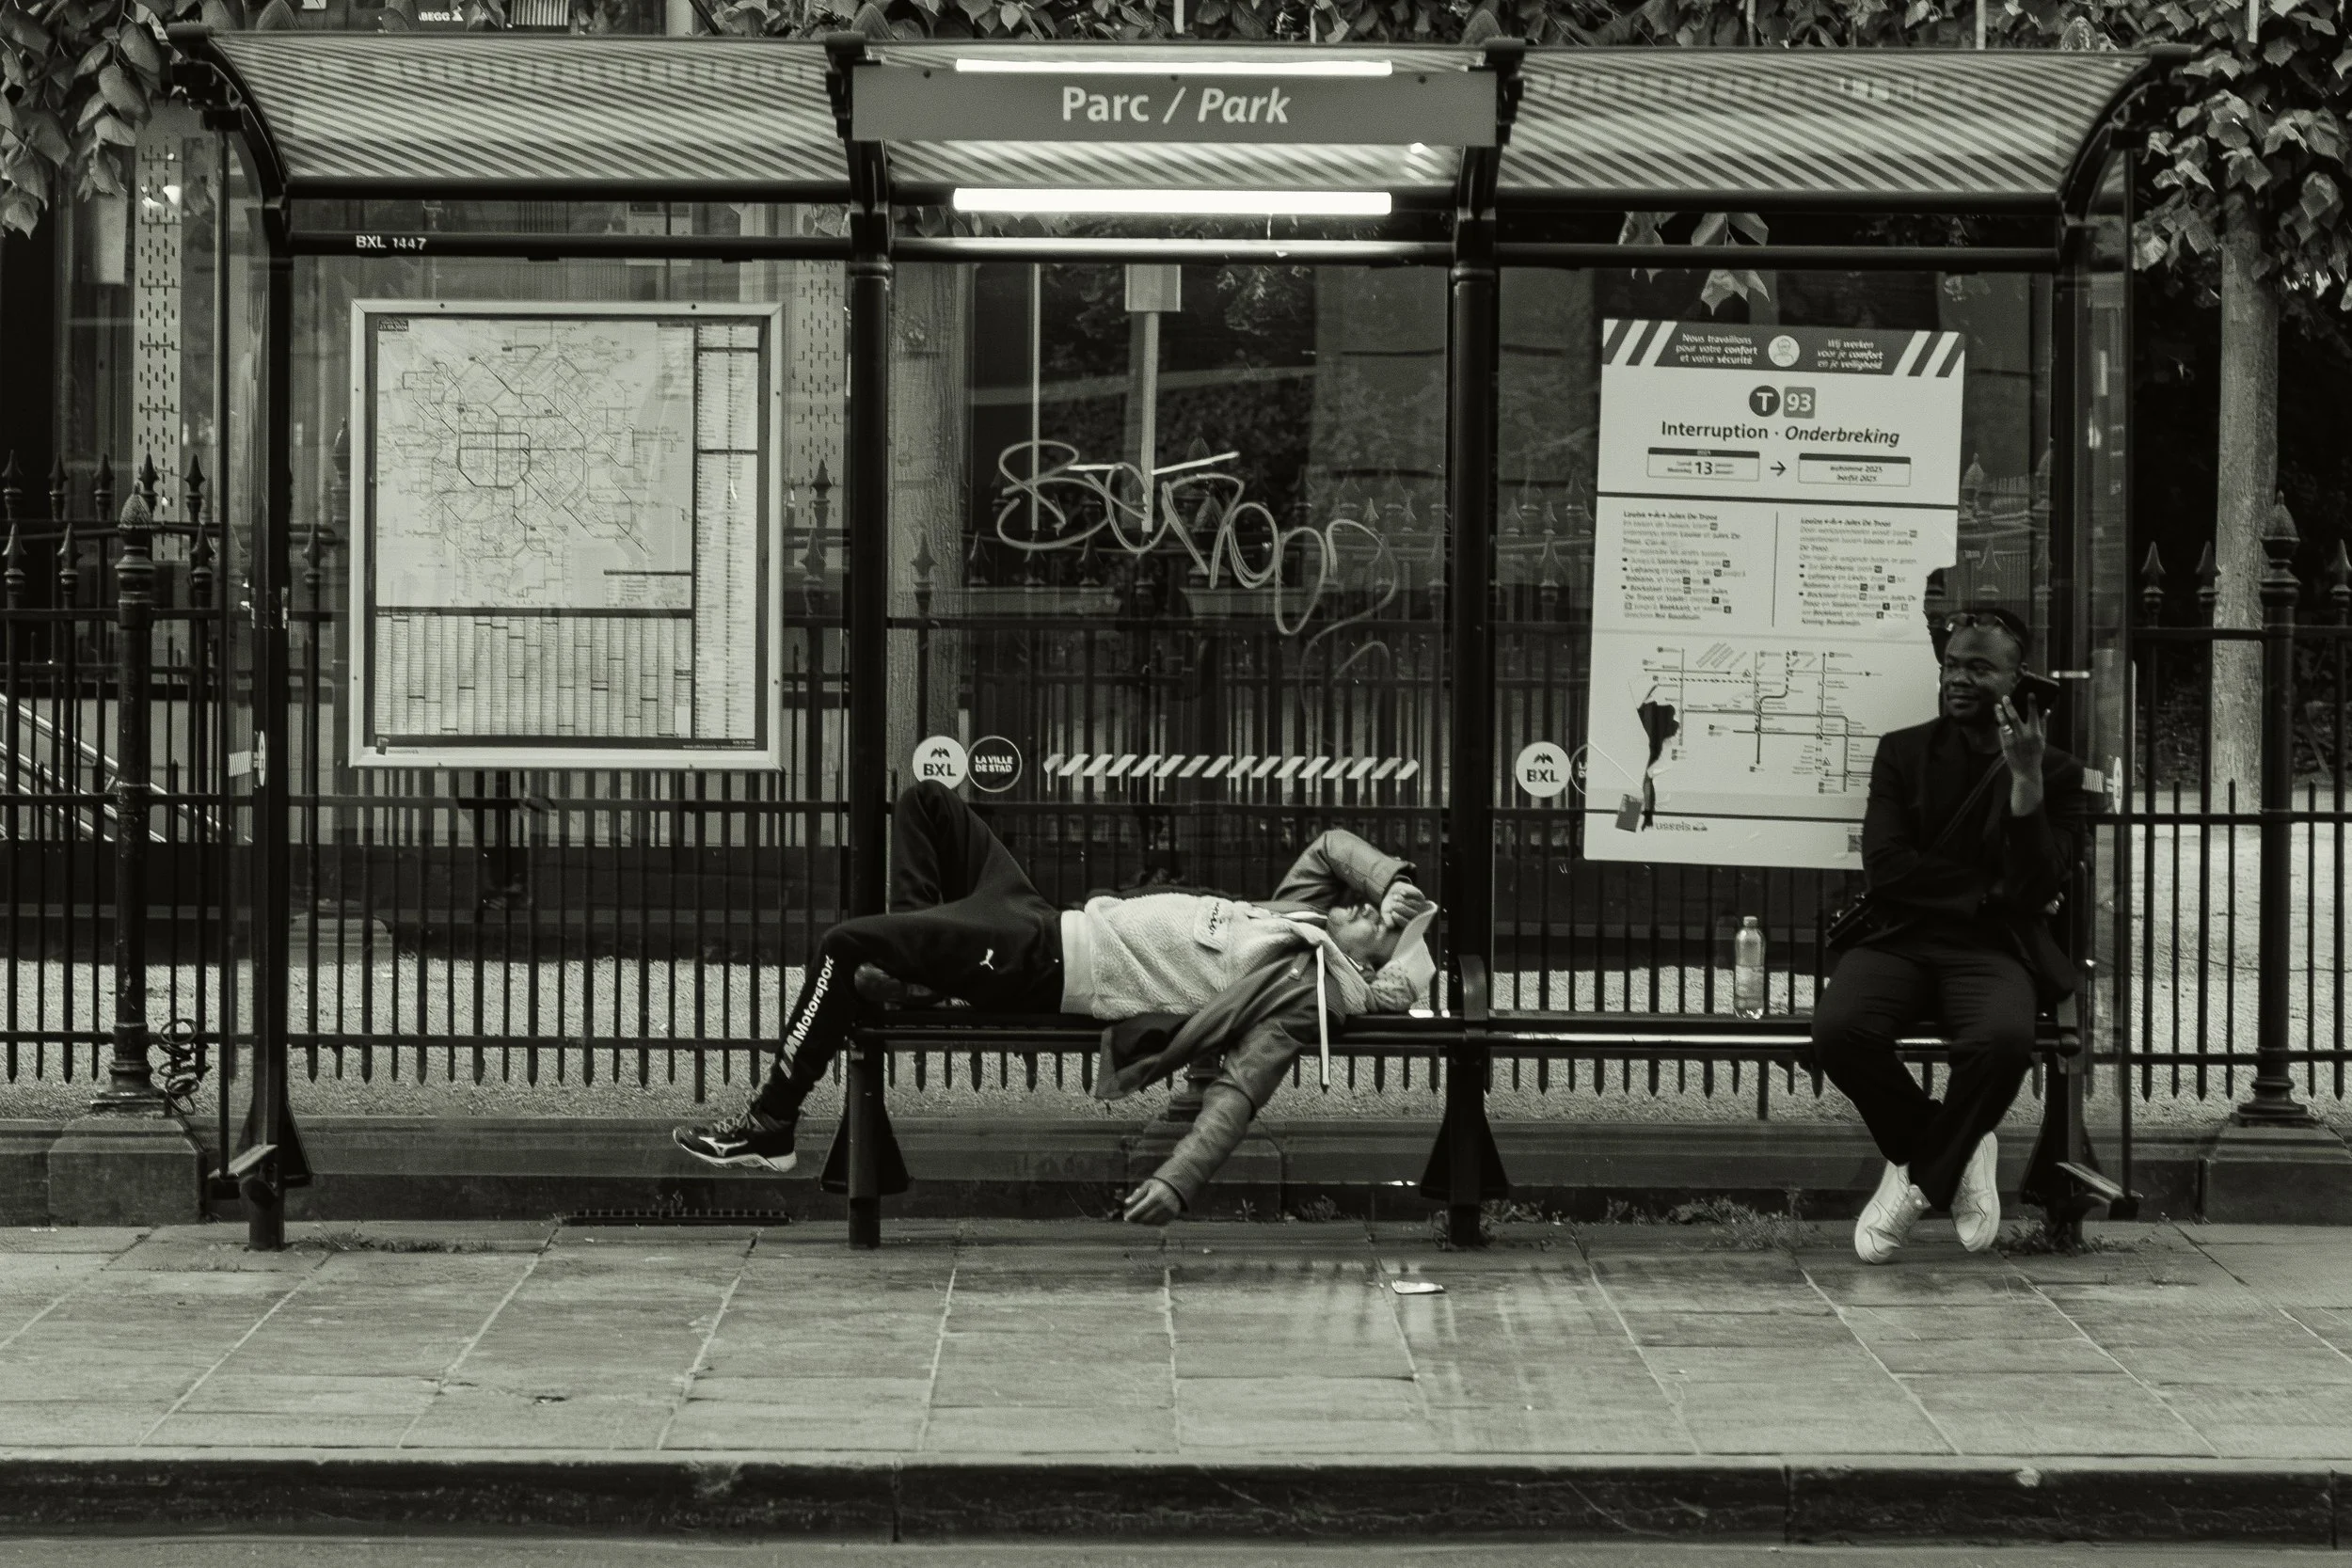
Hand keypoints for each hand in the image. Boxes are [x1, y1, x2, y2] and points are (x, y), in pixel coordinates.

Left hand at [1121, 1177, 1183, 1225]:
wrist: (1175, 1186)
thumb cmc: (1158, 1185)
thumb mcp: (1147, 1185)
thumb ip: (1137, 1194)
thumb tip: (1126, 1203)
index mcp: (1156, 1195)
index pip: (1142, 1208)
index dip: (1133, 1214)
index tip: (1125, 1218)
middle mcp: (1164, 1204)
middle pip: (1147, 1217)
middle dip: (1137, 1220)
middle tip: (1130, 1219)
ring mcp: (1169, 1211)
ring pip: (1152, 1222)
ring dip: (1143, 1222)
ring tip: (1137, 1219)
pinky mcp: (1173, 1215)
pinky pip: (1159, 1223)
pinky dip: (1152, 1223)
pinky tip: (1147, 1219)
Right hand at [1379, 879, 1433, 930]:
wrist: (1393, 894)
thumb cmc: (1389, 906)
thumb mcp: (1386, 913)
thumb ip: (1387, 919)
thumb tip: (1390, 925)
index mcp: (1408, 922)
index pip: (1407, 923)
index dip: (1400, 919)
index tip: (1393, 914)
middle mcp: (1416, 916)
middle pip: (1413, 914)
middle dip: (1401, 908)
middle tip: (1393, 905)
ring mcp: (1420, 906)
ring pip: (1413, 903)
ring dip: (1402, 900)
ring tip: (1394, 897)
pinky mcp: (1420, 897)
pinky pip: (1416, 894)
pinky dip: (1408, 893)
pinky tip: (1402, 892)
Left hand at [1996, 694, 2045, 814]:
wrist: (2027, 770)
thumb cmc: (2036, 753)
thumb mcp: (2043, 739)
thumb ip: (2044, 725)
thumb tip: (2047, 710)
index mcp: (2035, 733)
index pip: (2034, 714)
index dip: (2031, 703)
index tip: (2030, 693)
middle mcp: (2024, 735)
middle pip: (2015, 717)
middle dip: (2010, 706)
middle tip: (2005, 697)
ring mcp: (2014, 740)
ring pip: (2005, 724)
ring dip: (2000, 714)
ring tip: (1996, 706)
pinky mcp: (2006, 745)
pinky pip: (2001, 732)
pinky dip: (1999, 725)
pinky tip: (1997, 718)